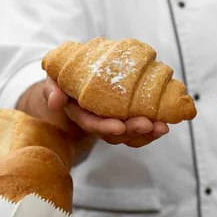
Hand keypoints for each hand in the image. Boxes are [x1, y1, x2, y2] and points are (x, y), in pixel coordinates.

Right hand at [44, 78, 168, 147]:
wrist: (75, 83)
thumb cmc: (65, 82)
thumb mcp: (53, 83)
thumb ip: (52, 90)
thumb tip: (55, 101)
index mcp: (81, 114)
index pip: (92, 124)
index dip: (105, 127)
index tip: (119, 126)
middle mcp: (99, 122)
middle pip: (116, 133)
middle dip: (132, 130)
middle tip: (148, 124)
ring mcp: (114, 121)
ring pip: (130, 134)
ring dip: (147, 133)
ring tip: (162, 127)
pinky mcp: (127, 117)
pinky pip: (140, 127)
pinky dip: (152, 128)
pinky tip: (165, 122)